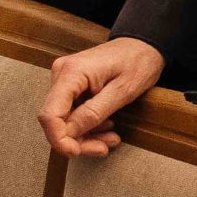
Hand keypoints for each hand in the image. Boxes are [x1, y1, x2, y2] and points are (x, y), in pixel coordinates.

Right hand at [40, 38, 163, 156]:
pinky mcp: (71, 85)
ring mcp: (65, 80)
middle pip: (57, 120)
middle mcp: (62, 74)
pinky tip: (105, 129)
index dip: (59, 139)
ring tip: (110, 139)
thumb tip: (69, 134)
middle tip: (103, 149)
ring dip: (85, 135)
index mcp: (72, 72)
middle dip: (78, 140)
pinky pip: (72, 112)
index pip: (50, 115)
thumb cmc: (140, 61)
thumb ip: (94, 112)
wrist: (146, 44)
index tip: (77, 152)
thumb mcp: (124, 90)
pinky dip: (87, 125)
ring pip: (65, 120)